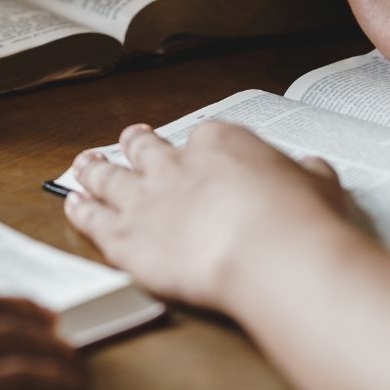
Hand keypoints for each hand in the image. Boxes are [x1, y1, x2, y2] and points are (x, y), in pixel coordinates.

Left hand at [65, 122, 350, 311]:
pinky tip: (72, 204)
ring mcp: (144, 200)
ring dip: (94, 169)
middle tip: (129, 139)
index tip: (197, 152)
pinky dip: (80, 210)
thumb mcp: (317, 186)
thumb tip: (311, 170)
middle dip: (135, 143)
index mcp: (217, 144)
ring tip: (83, 163)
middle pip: (145, 148)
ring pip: (108, 177)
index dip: (195, 147)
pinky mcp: (125, 237)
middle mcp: (172, 166)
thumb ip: (305, 175)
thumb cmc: (297, 221)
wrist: (267, 252)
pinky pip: (93, 219)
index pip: (201, 137)